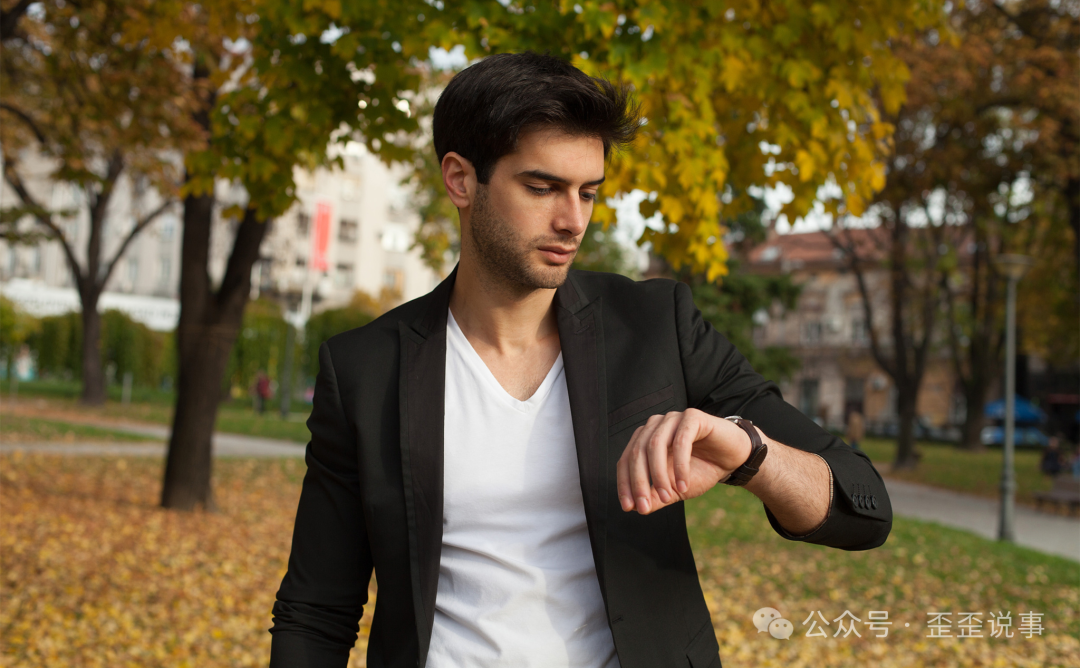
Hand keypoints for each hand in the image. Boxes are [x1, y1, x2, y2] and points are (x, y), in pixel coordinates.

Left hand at [616, 409, 753, 514]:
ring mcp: (672, 419)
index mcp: (644, 439)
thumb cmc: (702, 470)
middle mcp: (655, 426)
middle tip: (645, 507)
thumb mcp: (676, 489)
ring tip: (668, 496)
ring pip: (655, 445)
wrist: (733, 459)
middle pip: (637, 453)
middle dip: (639, 482)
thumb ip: (655, 496)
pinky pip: (681, 440)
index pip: (625, 461)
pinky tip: (685, 484)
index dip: (624, 484)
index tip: (628, 507)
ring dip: (659, 475)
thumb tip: (635, 508)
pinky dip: (680, 465)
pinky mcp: (692, 416)